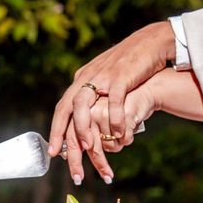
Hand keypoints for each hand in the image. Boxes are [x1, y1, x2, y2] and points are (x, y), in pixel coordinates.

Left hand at [49, 21, 175, 179]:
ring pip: (83, 105)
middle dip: (64, 136)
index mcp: (82, 79)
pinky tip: (119, 134)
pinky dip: (114, 119)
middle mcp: (87, 78)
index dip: (56, 130)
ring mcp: (102, 77)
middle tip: (63, 159)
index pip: (62, 108)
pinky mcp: (120, 77)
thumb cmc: (129, 66)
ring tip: (89, 148)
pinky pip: (113, 101)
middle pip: (68, 110)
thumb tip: (87, 116)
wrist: (149, 43)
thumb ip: (95, 95)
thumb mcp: (105, 79)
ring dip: (84, 129)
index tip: (53, 152)